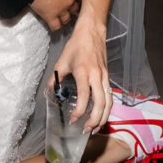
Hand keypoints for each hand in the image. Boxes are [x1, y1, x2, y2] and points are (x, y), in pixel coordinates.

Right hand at [29, 0, 79, 30]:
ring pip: (67, 19)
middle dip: (71, 8)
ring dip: (64, 18)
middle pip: (75, 8)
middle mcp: (70, 0)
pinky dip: (54, 26)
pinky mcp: (50, 16)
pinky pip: (56, 26)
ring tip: (61, 17)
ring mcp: (61, 9)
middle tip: (67, 8)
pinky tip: (53, 24)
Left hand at [51, 17, 112, 131]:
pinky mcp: (108, 77)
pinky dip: (107, 109)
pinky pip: (110, 96)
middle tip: (86, 130)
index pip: (84, 97)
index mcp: (84, 72)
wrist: (92, 32)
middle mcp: (97, 76)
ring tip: (95, 128)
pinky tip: (101, 116)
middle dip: (94, 120)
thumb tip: (51, 93)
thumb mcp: (61, 62)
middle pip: (101, 103)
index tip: (73, 120)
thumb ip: (55, 79)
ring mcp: (105, 76)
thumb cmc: (76, 46)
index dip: (79, 112)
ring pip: (109, 102)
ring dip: (103, 117)